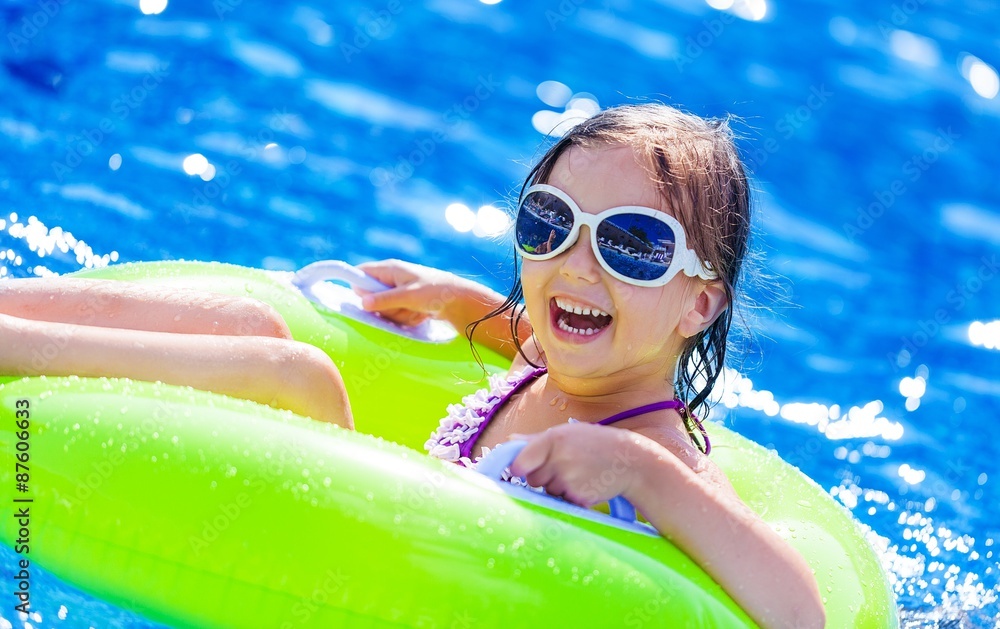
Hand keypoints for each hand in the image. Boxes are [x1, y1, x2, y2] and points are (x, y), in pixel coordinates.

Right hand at [355, 259, 468, 327]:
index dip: (358, 286)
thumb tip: (362, 302)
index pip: (361, 272)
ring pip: (385, 310)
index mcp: (390, 269)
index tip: (363, 302)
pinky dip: (407, 318)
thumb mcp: (408, 296)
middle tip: (401, 307)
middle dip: (385, 308)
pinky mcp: (406, 304)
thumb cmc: (434, 291)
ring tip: (415, 311)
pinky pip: (397, 315)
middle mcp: (392, 279)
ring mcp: (399, 292)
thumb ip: (385, 300)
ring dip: (399, 315)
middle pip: (371, 297)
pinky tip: (420, 315)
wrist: (458, 301)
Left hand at [508, 423, 643, 507]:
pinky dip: (570, 496)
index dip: (517, 468)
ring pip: (547, 491)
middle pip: (532, 479)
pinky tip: (585, 484)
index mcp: (553, 439)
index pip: (520, 461)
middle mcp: (558, 459)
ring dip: (557, 486)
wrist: (630, 461)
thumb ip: (536, 440)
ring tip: (578, 474)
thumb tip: (509, 440)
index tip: (519, 471)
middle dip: (541, 476)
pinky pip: (563, 501)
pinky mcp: (578, 497)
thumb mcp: (568, 433)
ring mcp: (568, 480)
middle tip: (562, 467)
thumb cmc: (596, 443)